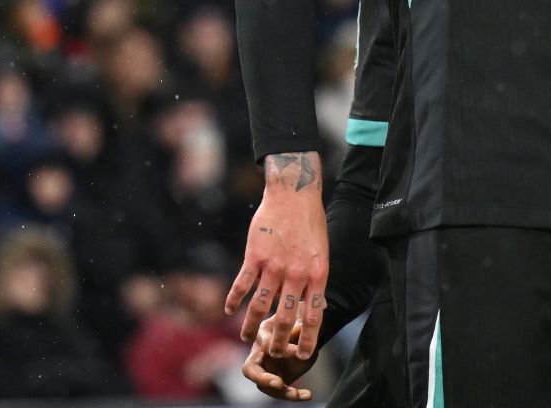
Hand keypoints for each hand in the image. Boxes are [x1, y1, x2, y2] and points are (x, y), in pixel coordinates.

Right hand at [225, 152, 327, 360]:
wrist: (294, 193)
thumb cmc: (310, 223)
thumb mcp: (322, 253)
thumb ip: (316, 280)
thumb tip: (316, 307)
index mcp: (317, 274)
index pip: (314, 315)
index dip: (309, 339)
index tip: (303, 356)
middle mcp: (296, 273)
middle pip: (285, 317)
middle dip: (278, 341)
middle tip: (272, 353)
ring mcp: (274, 265)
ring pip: (260, 305)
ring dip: (251, 325)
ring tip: (247, 338)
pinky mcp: (255, 256)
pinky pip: (242, 284)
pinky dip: (234, 300)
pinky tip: (228, 311)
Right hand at [242, 315, 317, 400]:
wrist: (306, 336)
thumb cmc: (301, 327)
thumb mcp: (302, 325)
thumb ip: (299, 328)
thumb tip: (298, 329)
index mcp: (263, 334)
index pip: (265, 345)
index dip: (280, 350)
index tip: (299, 353)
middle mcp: (258, 353)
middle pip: (250, 370)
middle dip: (263, 378)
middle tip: (279, 383)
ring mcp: (264, 369)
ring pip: (264, 386)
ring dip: (281, 392)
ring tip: (298, 394)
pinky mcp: (274, 381)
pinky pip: (278, 392)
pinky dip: (293, 395)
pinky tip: (307, 395)